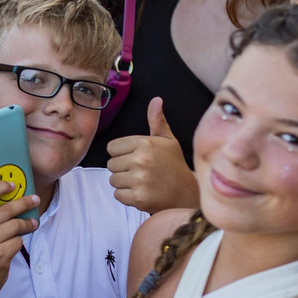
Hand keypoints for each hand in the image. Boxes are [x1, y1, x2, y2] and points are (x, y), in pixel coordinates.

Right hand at [0, 181, 42, 297]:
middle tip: (34, 200)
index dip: (0, 187)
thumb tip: (8, 198)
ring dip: (27, 224)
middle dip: (24, 203)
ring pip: (15, 225)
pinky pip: (17, 241)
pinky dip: (18, 242)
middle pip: (5, 209)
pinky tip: (14, 245)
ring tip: (32, 224)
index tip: (13, 185)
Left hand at [105, 98, 197, 213]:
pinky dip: (127, 196)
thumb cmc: (174, 165)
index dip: (122, 153)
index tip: (136, 158)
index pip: (112, 147)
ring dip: (124, 182)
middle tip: (141, 171)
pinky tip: (142, 192)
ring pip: (113, 180)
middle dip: (122, 168)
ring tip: (142, 181)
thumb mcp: (168, 140)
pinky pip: (118, 194)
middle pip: (110, 164)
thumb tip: (156, 100)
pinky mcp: (138, 197)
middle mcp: (141, 160)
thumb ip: (157, 121)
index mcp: (145, 143)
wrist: (187, 193)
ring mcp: (139, 180)